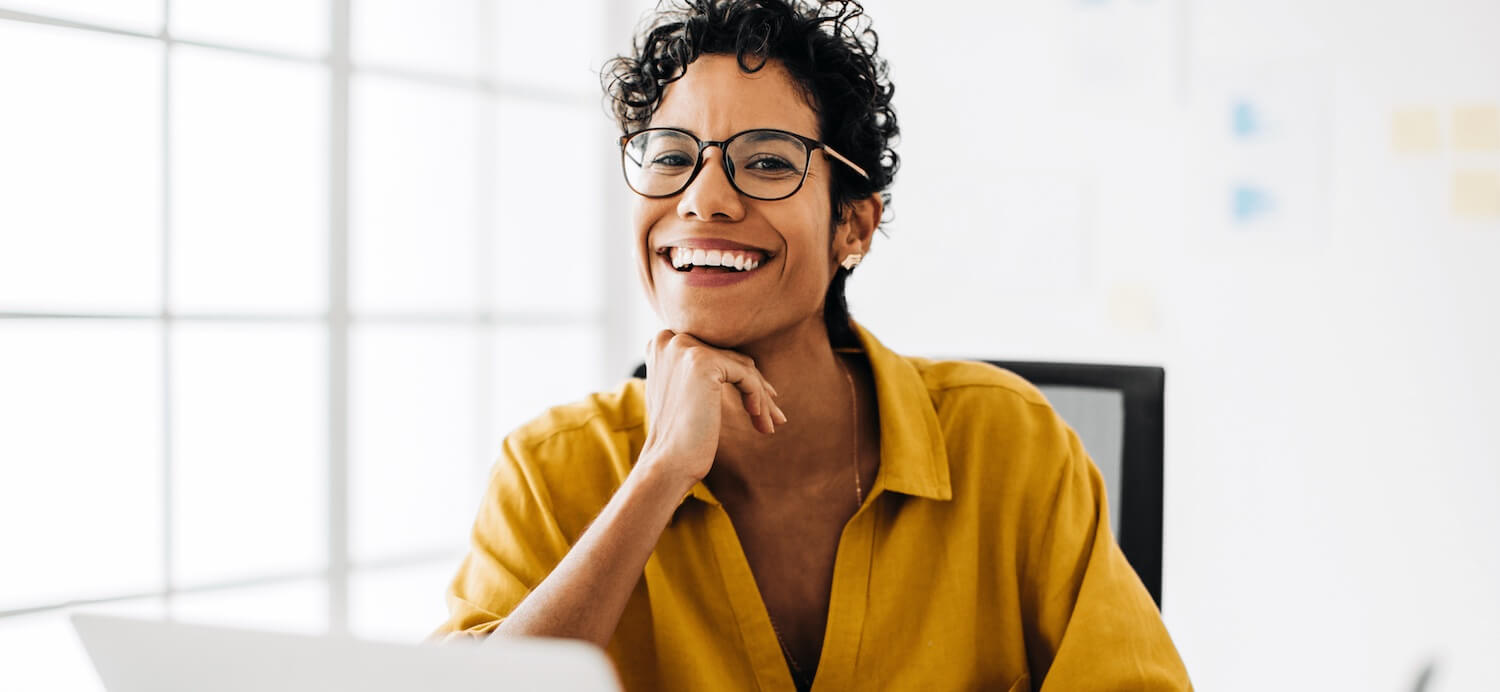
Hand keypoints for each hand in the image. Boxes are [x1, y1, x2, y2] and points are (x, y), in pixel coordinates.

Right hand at [637, 331, 787, 485]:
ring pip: (742, 367)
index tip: (760, 400)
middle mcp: (670, 339)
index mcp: (663, 343)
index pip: (716, 353)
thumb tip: (746, 366)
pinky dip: (757, 398)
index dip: (741, 375)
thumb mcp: (686, 393)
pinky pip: (746, 376)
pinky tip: (759, 421)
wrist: (667, 462)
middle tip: (776, 416)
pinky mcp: (702, 362)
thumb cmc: (679, 437)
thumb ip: (702, 373)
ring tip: (772, 425)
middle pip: (731, 358)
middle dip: (756, 388)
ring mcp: (684, 348)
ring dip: (762, 398)